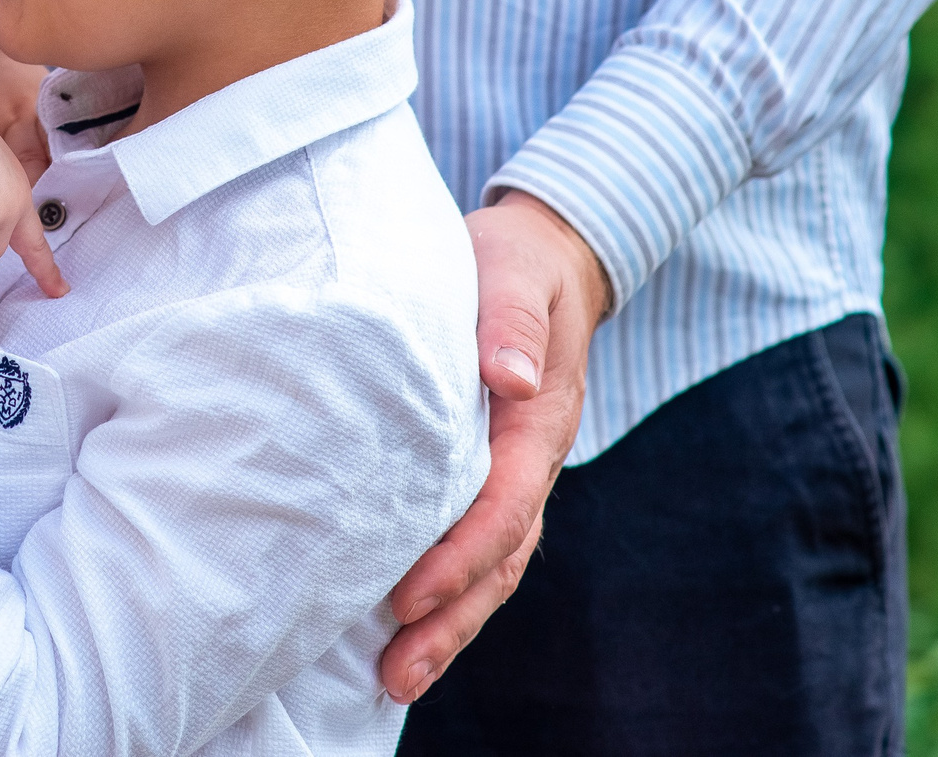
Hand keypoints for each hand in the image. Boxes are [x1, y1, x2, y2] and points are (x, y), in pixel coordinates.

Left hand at [379, 188, 611, 700]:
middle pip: (498, 559)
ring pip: (489, 566)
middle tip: (397, 675)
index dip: (457, 556)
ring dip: (447, 624)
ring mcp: (512, 473)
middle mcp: (531, 462)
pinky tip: (399, 628)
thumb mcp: (516, 271)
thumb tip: (511, 377)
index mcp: (539, 423)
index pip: (503, 506)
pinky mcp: (487, 472)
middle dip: (451, 621)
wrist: (542, 258)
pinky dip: (445, 593)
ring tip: (395, 679)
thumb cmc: (517, 263)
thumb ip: (512, 319)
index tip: (406, 596)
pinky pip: (473, 544)